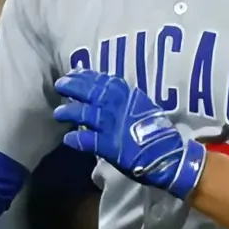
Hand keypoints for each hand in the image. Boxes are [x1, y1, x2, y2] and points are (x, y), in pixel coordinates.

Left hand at [53, 70, 204, 198]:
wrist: (169, 156)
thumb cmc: (156, 132)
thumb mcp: (143, 107)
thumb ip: (125, 100)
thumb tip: (107, 92)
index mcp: (129, 96)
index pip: (103, 80)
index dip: (86, 75)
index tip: (73, 72)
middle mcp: (119, 107)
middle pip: (91, 92)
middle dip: (73, 86)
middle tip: (60, 85)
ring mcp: (113, 126)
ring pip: (85, 113)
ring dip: (69, 111)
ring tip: (58, 113)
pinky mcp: (109, 146)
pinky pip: (87, 140)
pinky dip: (76, 138)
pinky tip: (68, 139)